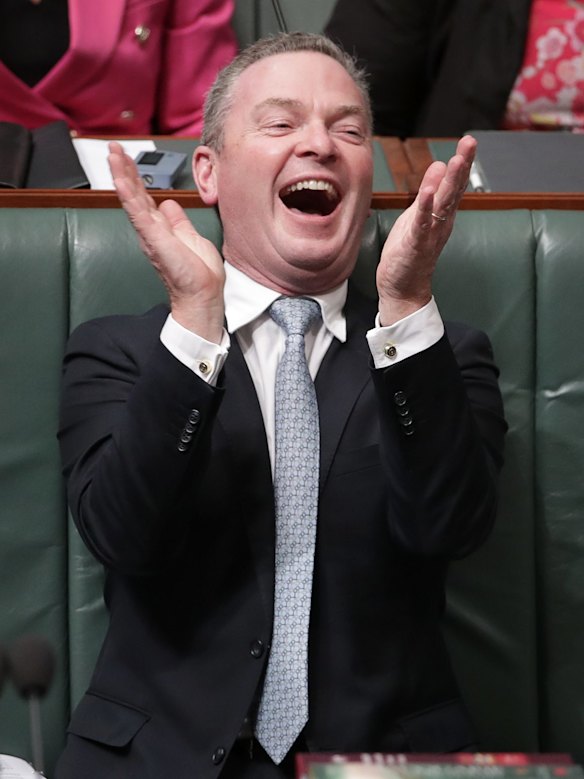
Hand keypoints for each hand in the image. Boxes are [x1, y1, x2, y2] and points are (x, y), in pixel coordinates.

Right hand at [108, 142, 224, 342]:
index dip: (135, 176)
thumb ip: (178, 221)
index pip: (143, 196)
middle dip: (123, 169)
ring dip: (121, 175)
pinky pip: (138, 214)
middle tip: (113, 147)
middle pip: (133, 193)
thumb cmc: (199, 272)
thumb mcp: (191, 237)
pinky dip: (129, 196)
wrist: (203, 293)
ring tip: (112, 155)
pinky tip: (120, 180)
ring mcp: (151, 234)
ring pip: (132, 199)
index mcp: (160, 228)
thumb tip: (168, 204)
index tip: (126, 157)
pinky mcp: (155, 240)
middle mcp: (151, 230)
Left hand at [376, 135, 475, 324]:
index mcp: (442, 214)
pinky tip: (427, 194)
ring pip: (442, 205)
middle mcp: (441, 222)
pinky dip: (425, 209)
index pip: (455, 184)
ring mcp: (430, 234)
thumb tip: (439, 164)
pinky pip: (421, 226)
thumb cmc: (409, 251)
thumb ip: (428, 191)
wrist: (403, 287)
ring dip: (448, 183)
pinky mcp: (415, 245)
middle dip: (462, 166)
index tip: (469, 141)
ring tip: (455, 161)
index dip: (462, 163)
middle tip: (470, 143)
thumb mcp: (418, 215)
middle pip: (454, 190)